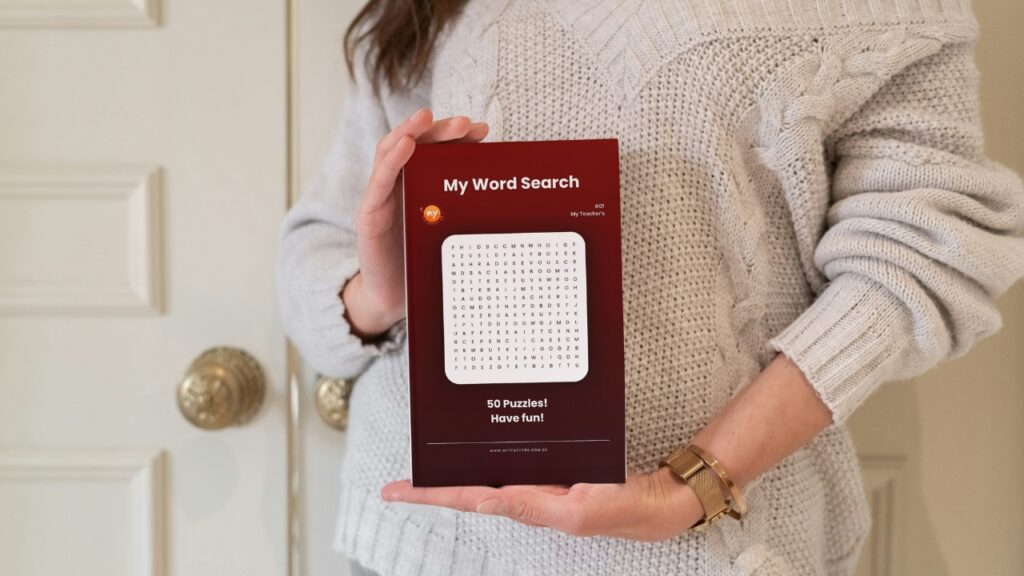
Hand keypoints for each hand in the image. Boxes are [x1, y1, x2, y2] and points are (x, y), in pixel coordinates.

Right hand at [343, 108, 488, 336]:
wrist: (394, 298)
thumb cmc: (425, 262)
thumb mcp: (451, 232)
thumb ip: (467, 211)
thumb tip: (510, 197)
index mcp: (422, 185)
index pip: (437, 151)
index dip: (458, 138)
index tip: (483, 131)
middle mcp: (400, 184)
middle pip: (417, 144)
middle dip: (440, 129)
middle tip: (465, 123)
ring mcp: (382, 196)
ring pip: (391, 151)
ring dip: (410, 131)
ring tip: (426, 117)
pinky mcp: (368, 214)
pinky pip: (379, 181)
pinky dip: (391, 159)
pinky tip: (405, 145)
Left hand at [381, 466, 703, 541]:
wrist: (655, 503)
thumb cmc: (621, 507)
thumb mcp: (582, 509)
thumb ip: (535, 505)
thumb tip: (492, 499)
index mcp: (530, 506)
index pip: (472, 499)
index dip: (435, 495)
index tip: (400, 492)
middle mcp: (527, 498)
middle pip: (469, 492)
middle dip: (431, 491)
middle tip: (393, 489)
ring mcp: (537, 489)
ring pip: (485, 480)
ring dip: (454, 478)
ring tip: (420, 476)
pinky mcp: (549, 477)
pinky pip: (509, 471)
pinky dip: (486, 466)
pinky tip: (475, 458)